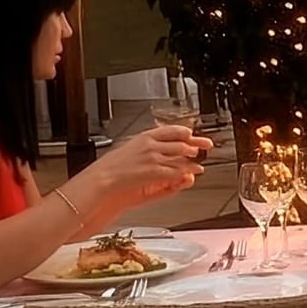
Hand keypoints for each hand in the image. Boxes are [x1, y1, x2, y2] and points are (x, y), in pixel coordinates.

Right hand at [82, 122, 208, 209]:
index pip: (172, 130)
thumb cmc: (114, 166)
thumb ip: (149, 144)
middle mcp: (150, 144)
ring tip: (197, 164)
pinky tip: (188, 175)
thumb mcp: (131, 147)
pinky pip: (174, 171)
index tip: (193, 135)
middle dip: (194, 145)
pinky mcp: (153, 170)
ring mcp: (153, 157)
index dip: (186, 133)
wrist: (103, 177)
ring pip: (180, 156)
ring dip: (191, 160)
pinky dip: (184, 173)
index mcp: (145, 137)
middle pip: (180, 142)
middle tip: (204, 147)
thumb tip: (160, 144)